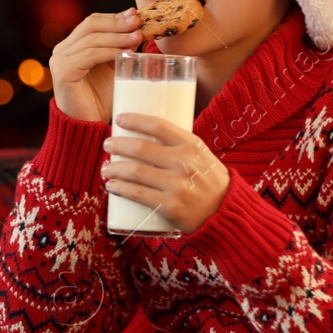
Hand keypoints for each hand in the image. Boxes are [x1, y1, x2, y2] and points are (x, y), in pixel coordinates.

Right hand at [48, 8, 145, 122]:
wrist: (87, 127)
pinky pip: (89, 55)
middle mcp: (62, 50)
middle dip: (117, 22)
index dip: (115, 17)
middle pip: (91, 24)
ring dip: (117, 36)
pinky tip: (124, 52)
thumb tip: (140, 30)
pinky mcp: (63, 72)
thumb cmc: (101, 100)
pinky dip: (109, 51)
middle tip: (138, 22)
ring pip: (92, 38)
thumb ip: (122, 49)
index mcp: (72, 46)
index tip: (136, 15)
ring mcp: (60, 60)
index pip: (93, 22)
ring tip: (137, 37)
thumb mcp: (115, 69)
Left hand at [101, 113, 228, 232]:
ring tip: (106, 169)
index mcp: (192, 145)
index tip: (120, 119)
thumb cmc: (209, 181)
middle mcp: (184, 163)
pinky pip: (137, 194)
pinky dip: (120, 188)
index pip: (159, 125)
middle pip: (141, 148)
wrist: (226, 213)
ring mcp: (177, 185)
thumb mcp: (202, 156)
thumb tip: (147, 133)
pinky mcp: (170, 206)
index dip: (135, 120)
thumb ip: (179, 145)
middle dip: (118, 145)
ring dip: (114, 168)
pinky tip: (111, 185)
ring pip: (135, 171)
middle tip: (108, 145)